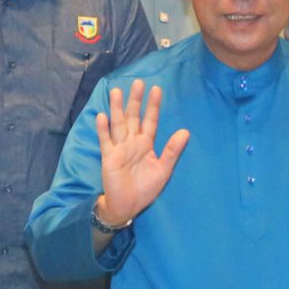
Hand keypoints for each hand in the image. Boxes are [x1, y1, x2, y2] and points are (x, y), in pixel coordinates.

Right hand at [92, 81, 190, 227]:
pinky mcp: (108, 157)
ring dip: (116, 108)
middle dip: (135, 101)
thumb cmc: (146, 188)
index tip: (156, 89)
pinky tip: (102, 116)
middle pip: (133, 117)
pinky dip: (103, 129)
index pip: (150, 121)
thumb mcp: (163, 170)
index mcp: (146, 144)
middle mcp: (132, 142)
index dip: (153, 106)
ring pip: (118, 124)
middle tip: (138, 82)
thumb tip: (186, 132)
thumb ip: (172, 151)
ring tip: (116, 91)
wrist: (128, 205)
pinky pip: (106, 140)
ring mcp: (119, 148)